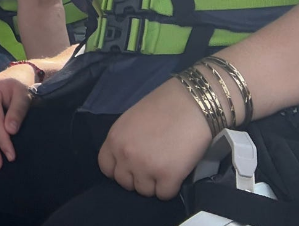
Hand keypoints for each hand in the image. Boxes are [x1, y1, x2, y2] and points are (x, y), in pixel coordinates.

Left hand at [97, 76, 211, 199]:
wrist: (192, 104)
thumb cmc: (164, 106)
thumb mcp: (132, 121)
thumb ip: (125, 141)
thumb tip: (127, 159)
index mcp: (114, 139)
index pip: (106, 167)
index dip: (119, 170)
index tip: (131, 168)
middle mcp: (125, 155)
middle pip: (124, 182)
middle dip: (137, 178)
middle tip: (152, 168)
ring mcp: (145, 167)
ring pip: (144, 191)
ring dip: (154, 184)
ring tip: (166, 169)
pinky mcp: (168, 176)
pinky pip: (164, 195)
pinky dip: (171, 188)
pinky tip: (176, 173)